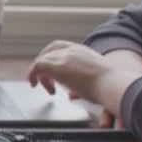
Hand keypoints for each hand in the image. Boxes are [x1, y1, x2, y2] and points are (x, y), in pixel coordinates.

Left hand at [27, 41, 141, 122]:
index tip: (54, 69)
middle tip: (43, 77)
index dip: (55, 56)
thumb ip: (81, 85)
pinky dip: (32, 75)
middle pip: (51, 51)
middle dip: (44, 62)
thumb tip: (71, 94)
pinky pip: (36, 67)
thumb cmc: (108, 84)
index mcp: (83, 51)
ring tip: (45, 87)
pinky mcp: (54, 66)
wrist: (109, 82)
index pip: (63, 47)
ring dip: (41, 74)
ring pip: (43, 60)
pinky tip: (34, 84)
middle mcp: (72, 51)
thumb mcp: (95, 80)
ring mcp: (63, 57)